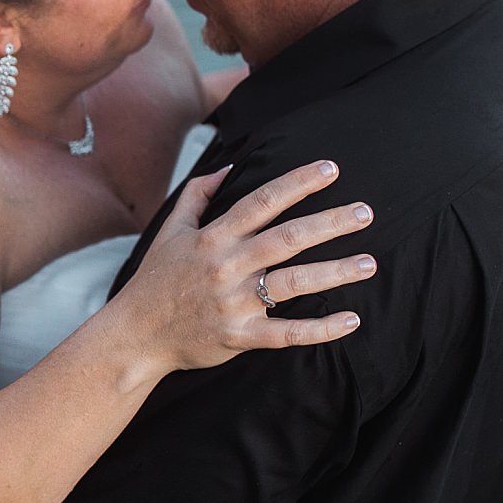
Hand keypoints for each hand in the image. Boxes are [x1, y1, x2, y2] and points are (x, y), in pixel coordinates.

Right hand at [117, 159, 376, 372]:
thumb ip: (197, 195)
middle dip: (329, 223)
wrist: (134, 335)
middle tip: (366, 212)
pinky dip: (320, 329)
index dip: (297, 183)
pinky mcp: (239, 337)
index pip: (261, 202)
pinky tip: (351, 319)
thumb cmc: (155, 280)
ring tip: (369, 264)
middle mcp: (226, 267)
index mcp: (212, 238)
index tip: (331, 169)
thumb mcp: (169, 231)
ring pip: (293, 283)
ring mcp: (233, 303)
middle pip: (286, 238)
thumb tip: (228, 166)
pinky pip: (286, 333)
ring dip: (335, 272)